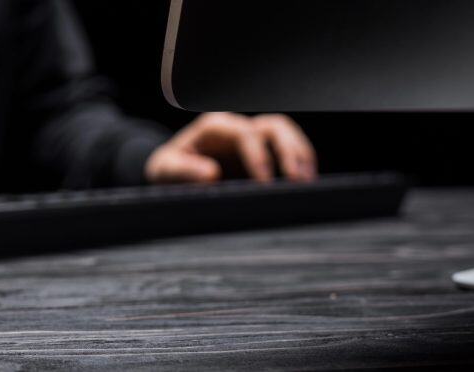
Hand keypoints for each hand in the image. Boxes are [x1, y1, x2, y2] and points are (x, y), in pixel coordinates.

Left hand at [146, 112, 316, 183]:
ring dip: (300, 154)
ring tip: (308, 181)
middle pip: (273, 127)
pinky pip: (286, 149)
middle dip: (289, 150)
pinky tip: (305, 181)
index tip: (265, 182)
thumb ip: (183, 171)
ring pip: (284, 134)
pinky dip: (298, 161)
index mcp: (214, 128)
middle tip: (297, 180)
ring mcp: (251, 138)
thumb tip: (211, 174)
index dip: (258, 156)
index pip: (245, 134)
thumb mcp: (165, 170)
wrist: (169, 172)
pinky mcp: (260, 153)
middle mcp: (236, 128)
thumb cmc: (167, 169)